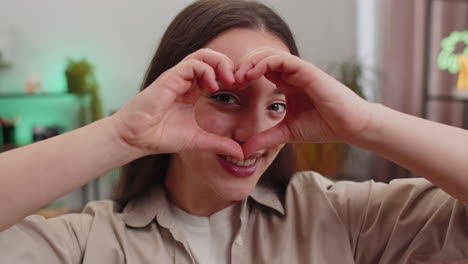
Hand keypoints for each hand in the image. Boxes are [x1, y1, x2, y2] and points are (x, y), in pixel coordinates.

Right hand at [110, 49, 243, 159]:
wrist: (136, 139)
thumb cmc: (162, 137)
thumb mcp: (200, 140)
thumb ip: (220, 144)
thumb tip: (241, 154)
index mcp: (193, 91)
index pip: (216, 72)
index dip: (232, 76)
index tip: (243, 89)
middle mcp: (186, 81)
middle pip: (211, 59)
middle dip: (229, 66)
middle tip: (238, 82)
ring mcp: (177, 78)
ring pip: (203, 55)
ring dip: (220, 63)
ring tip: (229, 80)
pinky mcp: (169, 78)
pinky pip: (192, 63)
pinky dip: (206, 70)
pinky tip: (212, 86)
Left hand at [235, 48, 372, 154]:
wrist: (348, 127)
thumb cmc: (322, 127)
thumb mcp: (286, 133)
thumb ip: (265, 139)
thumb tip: (244, 150)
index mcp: (286, 84)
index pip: (259, 71)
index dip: (242, 76)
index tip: (230, 89)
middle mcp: (291, 74)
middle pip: (260, 59)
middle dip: (242, 67)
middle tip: (229, 80)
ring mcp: (299, 70)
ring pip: (269, 54)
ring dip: (250, 62)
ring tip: (238, 76)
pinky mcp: (307, 70)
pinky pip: (282, 59)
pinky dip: (265, 62)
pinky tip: (253, 74)